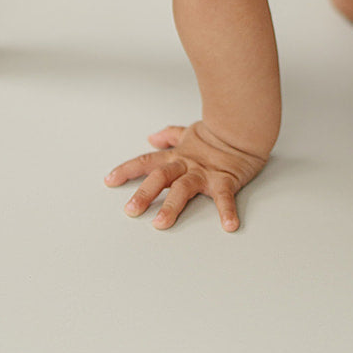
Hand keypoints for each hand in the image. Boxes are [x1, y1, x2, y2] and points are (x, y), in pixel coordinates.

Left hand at [104, 120, 270, 231]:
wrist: (242, 127)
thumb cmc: (217, 133)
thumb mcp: (189, 132)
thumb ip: (170, 136)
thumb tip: (153, 138)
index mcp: (177, 157)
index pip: (146, 162)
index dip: (127, 170)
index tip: (110, 181)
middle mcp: (186, 165)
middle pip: (160, 177)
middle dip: (144, 193)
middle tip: (131, 210)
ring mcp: (205, 173)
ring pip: (184, 188)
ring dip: (172, 206)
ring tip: (161, 223)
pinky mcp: (225, 180)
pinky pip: (225, 197)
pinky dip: (227, 211)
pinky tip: (228, 225)